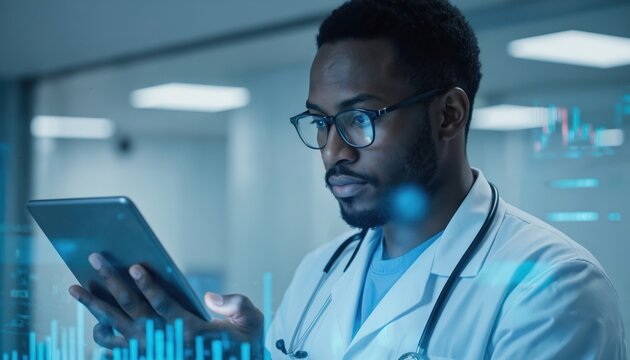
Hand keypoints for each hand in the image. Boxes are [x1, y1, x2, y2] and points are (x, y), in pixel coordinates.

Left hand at [68, 253, 262, 355]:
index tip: (135, 266)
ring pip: (117, 329)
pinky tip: (95, 322)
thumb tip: (208, 298)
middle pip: (132, 312)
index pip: (164, 306)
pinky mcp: (147, 358)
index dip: (149, 286)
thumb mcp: (250, 318)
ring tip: (77, 288)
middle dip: (112, 282)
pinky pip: (117, 349)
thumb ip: (234, 304)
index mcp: (191, 332)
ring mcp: (153, 354)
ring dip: (95, 308)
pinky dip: (103, 336)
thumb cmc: (243, 342)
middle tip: (96, 259)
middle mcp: (166, 344)